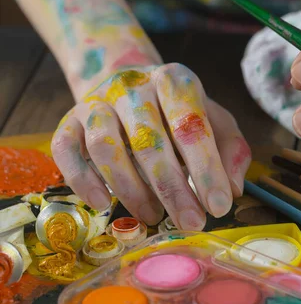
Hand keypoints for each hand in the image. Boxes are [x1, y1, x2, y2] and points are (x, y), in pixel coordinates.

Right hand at [51, 63, 250, 229]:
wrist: (131, 86)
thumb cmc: (181, 112)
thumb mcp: (216, 122)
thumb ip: (231, 151)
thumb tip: (231, 190)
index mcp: (175, 81)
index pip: (190, 126)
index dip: (206, 169)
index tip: (219, 207)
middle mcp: (133, 87)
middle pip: (149, 142)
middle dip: (172, 190)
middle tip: (191, 223)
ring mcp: (97, 103)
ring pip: (105, 147)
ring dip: (130, 189)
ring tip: (153, 216)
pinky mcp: (69, 121)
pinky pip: (65, 150)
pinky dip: (82, 180)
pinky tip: (102, 203)